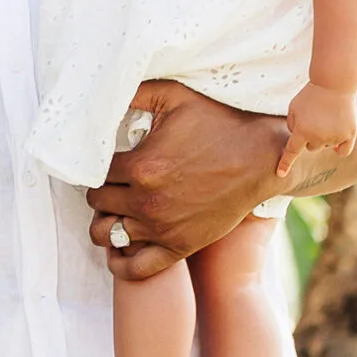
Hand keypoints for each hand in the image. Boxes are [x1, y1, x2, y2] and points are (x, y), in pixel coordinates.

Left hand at [85, 79, 284, 280]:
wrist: (264, 159)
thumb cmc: (220, 124)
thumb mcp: (175, 96)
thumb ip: (134, 92)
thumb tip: (103, 89)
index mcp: (140, 166)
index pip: (92, 174)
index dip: (95, 167)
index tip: (107, 164)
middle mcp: (146, 201)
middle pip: (96, 204)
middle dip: (100, 192)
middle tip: (113, 185)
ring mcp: (162, 228)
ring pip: (106, 234)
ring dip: (105, 222)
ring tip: (116, 210)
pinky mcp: (180, 246)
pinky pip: (135, 268)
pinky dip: (120, 262)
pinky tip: (119, 248)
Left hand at [279, 83, 356, 178]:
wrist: (334, 84)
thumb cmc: (310, 95)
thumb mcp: (293, 108)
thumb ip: (292, 126)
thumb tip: (299, 142)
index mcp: (302, 131)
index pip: (292, 152)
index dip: (285, 164)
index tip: (280, 174)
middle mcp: (319, 137)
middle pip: (311, 148)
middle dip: (310, 138)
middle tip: (314, 120)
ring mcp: (336, 137)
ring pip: (326, 146)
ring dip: (325, 137)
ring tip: (327, 118)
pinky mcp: (350, 134)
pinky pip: (344, 150)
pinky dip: (340, 148)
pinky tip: (338, 144)